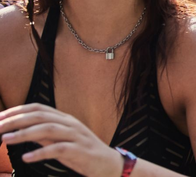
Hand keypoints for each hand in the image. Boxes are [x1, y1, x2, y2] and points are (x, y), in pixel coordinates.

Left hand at [0, 104, 122, 176]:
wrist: (108, 165)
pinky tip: (26, 158)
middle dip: (16, 120)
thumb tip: (22, 130)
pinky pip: (58, 149)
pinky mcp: (80, 151)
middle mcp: (70, 123)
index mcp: (65, 119)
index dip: (18, 110)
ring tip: (6, 139)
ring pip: (48, 129)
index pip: (39, 108)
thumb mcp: (62, 140)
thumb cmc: (82, 153)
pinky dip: (41, 153)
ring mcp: (76, 136)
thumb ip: (45, 134)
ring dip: (24, 134)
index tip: (0, 117)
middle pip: (40, 116)